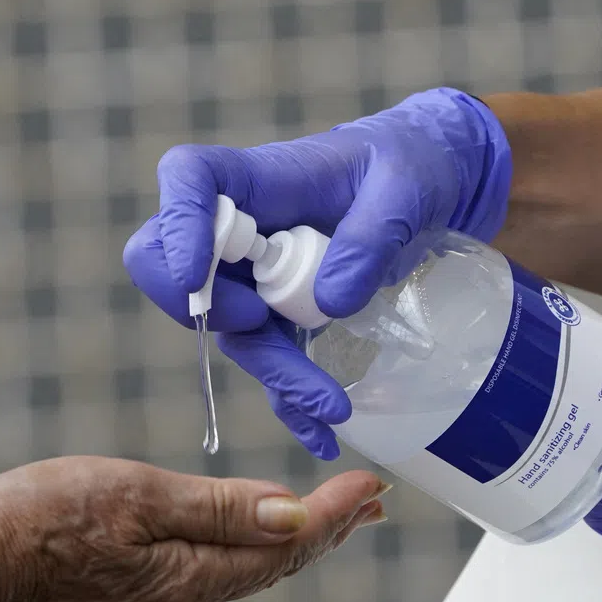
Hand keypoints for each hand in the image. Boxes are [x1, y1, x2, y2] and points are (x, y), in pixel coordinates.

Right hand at [0, 458, 384, 601]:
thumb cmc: (43, 515)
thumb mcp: (138, 496)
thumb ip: (221, 508)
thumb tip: (295, 515)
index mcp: (193, 575)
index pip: (288, 544)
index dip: (336, 514)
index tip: (376, 485)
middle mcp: (186, 596)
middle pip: (277, 563)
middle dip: (330, 529)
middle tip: (373, 502)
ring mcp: (161, 597)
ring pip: (250, 567)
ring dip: (297, 537)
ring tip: (334, 515)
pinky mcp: (138, 588)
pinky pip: (219, 568)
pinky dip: (254, 543)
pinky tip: (258, 529)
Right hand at [123, 88, 511, 457]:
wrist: (425, 189)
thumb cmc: (408, 168)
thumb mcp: (404, 188)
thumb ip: (370, 235)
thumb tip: (329, 301)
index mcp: (258, 177)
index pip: (188, 179)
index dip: (177, 226)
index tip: (195, 275)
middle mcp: (240, 228)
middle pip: (176, 268)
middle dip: (210, 309)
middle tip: (263, 318)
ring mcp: (255, 275)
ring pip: (232, 332)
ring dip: (274, 373)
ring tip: (332, 407)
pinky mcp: (281, 313)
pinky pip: (271, 362)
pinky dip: (293, 402)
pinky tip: (323, 434)